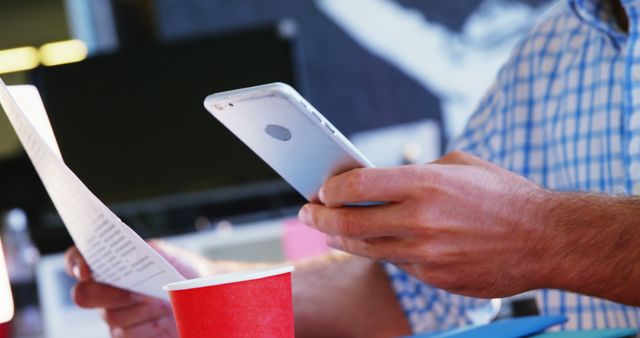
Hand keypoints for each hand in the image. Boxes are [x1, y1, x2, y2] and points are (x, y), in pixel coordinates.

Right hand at [64, 241, 246, 337]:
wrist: (205, 296)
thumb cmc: (183, 272)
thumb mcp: (167, 255)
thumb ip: (145, 250)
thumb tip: (125, 249)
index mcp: (111, 266)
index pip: (76, 261)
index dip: (74, 263)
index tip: (86, 270)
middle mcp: (107, 292)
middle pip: (84, 296)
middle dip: (107, 294)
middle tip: (136, 293)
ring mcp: (116, 316)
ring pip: (111, 319)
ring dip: (140, 311)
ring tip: (163, 304)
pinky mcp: (131, 336)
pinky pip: (127, 337)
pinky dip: (148, 329)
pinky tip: (164, 321)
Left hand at [299, 151, 554, 297]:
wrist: (546, 239)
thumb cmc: (503, 194)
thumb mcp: (459, 165)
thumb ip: (417, 172)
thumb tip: (380, 180)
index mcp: (425, 184)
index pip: (356, 186)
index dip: (329, 188)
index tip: (319, 189)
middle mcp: (420, 221)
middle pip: (349, 223)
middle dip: (318, 218)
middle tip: (306, 213)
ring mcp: (426, 255)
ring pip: (365, 249)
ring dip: (339, 238)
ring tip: (327, 230)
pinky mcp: (435, 278)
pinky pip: (397, 264)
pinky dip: (383, 251)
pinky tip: (377, 242)